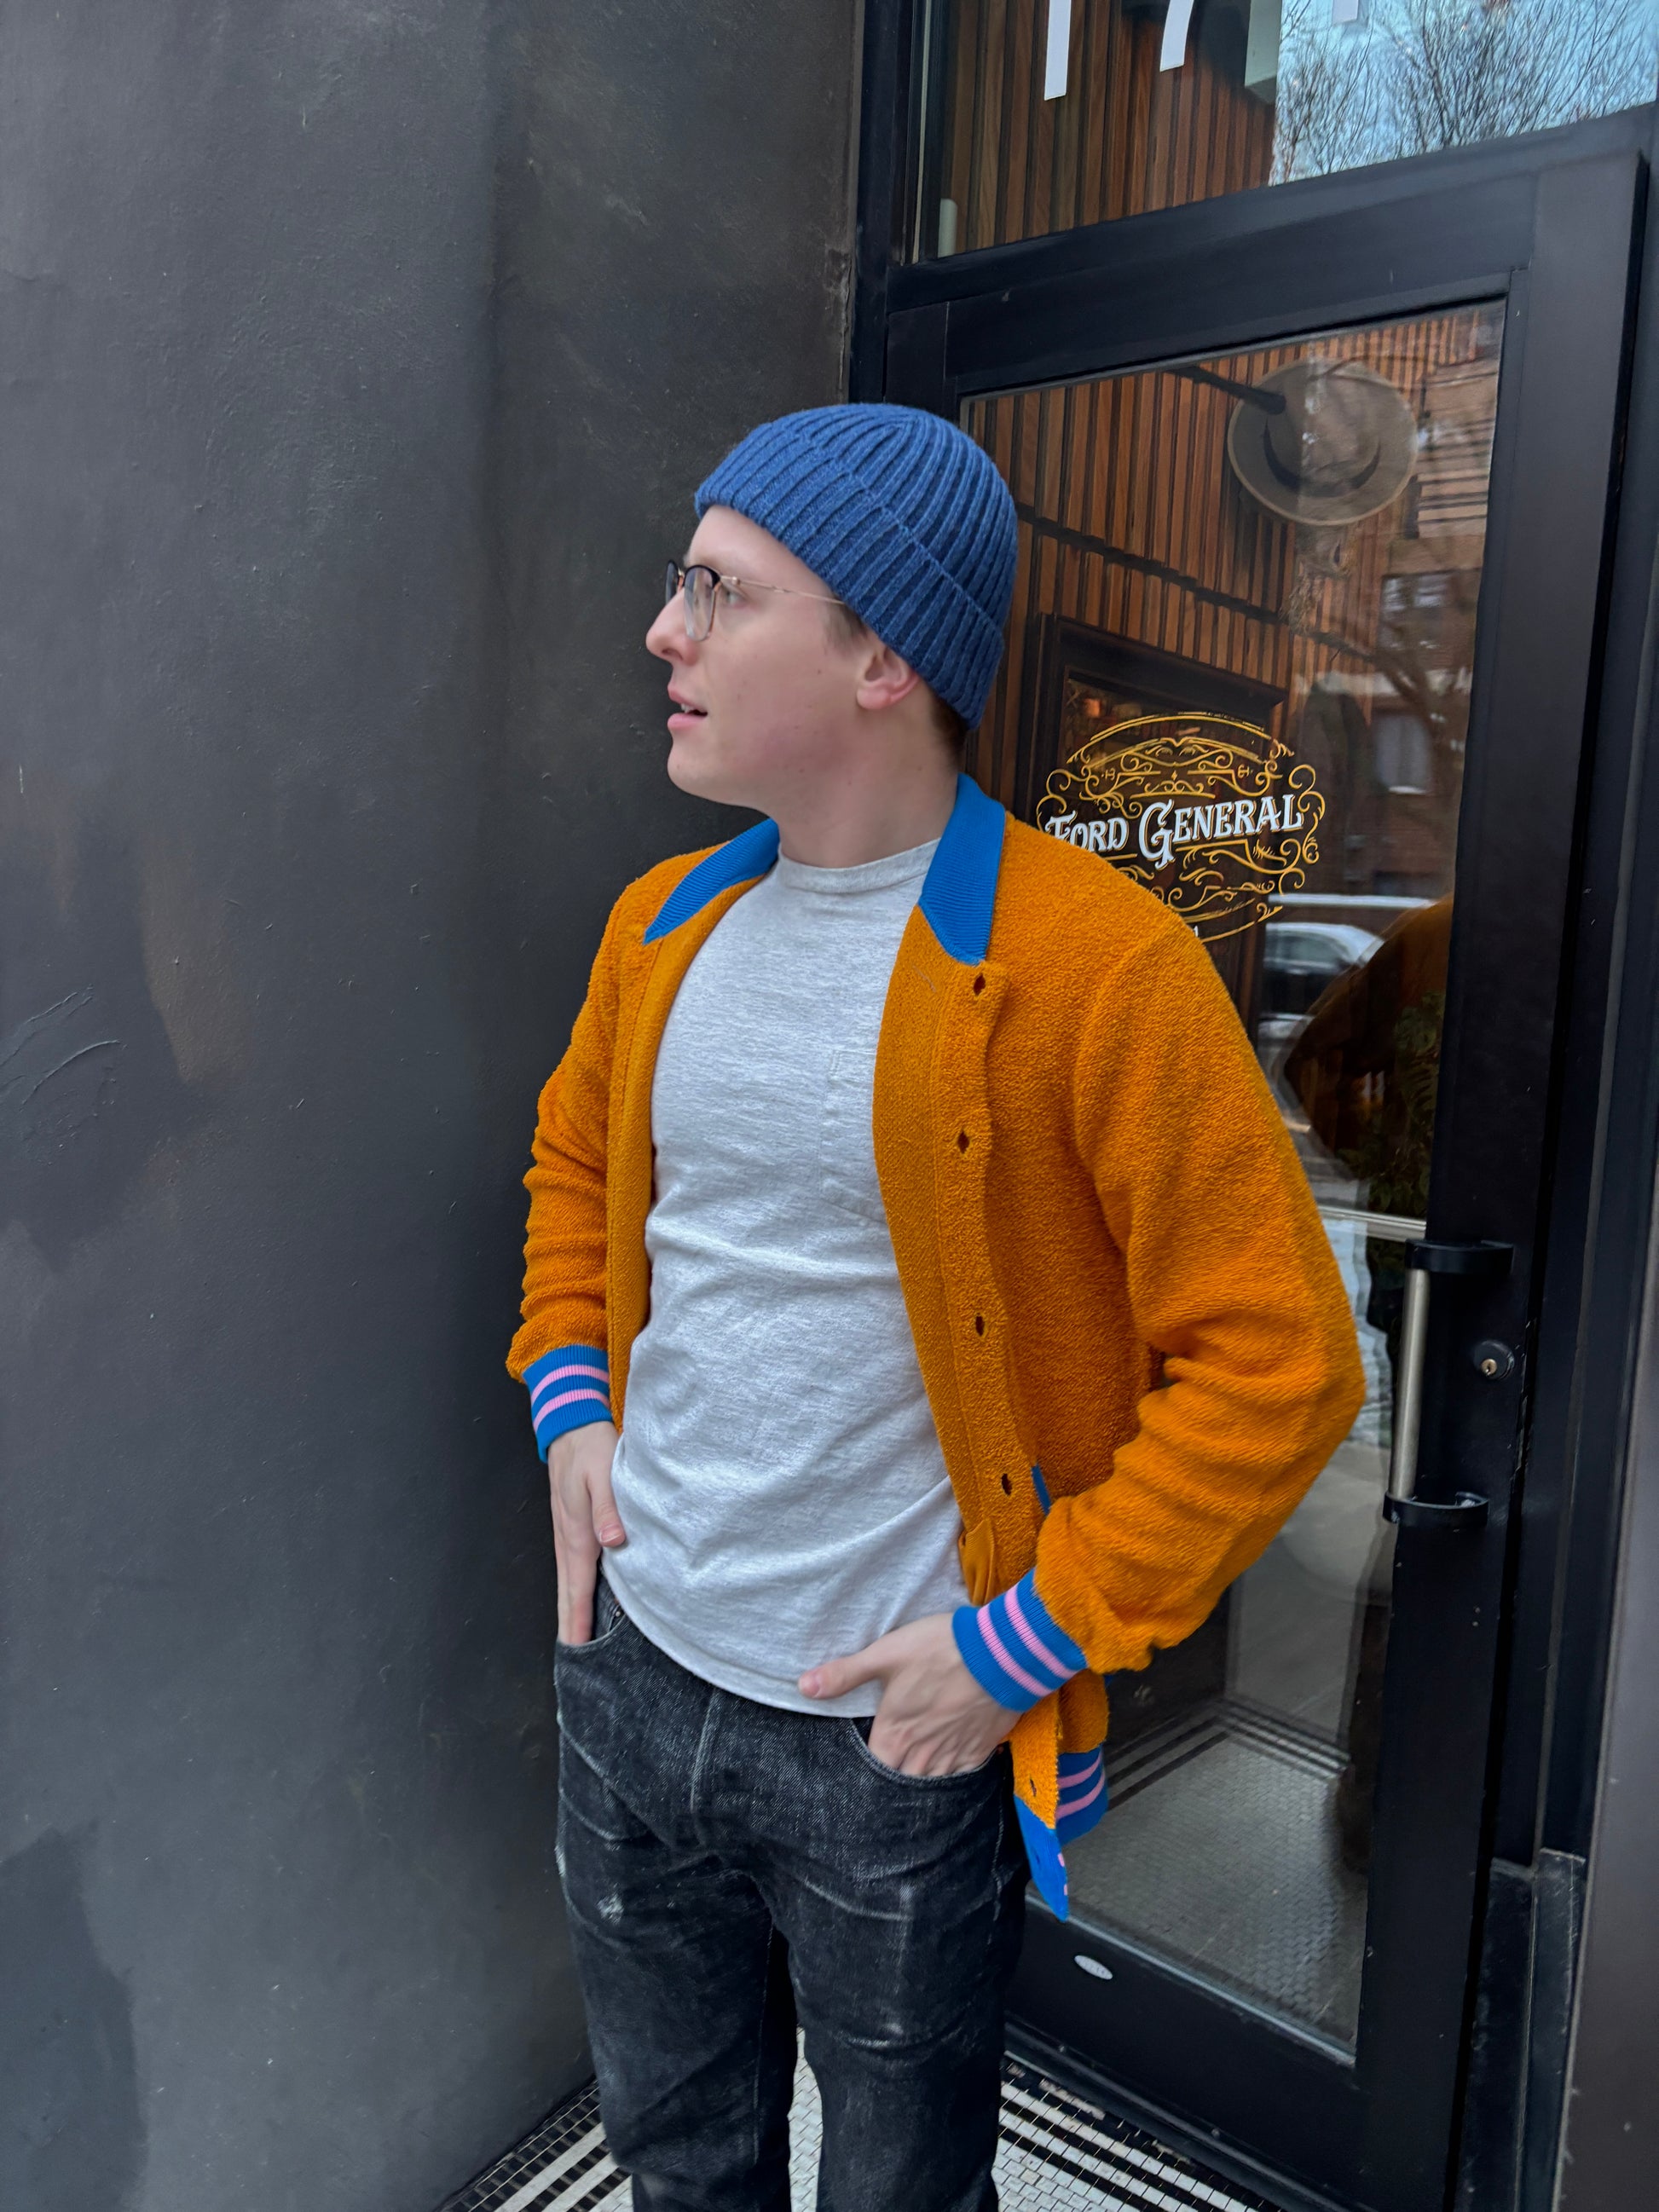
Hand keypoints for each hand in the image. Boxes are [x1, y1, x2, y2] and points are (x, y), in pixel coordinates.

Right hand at [548, 1421, 623, 1644]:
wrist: (570, 1425)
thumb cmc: (589, 1448)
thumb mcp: (602, 1474)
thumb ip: (608, 1508)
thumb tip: (614, 1542)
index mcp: (576, 1534)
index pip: (577, 1587)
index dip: (578, 1619)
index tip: (576, 1649)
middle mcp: (568, 1539)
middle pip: (567, 1592)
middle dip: (569, 1625)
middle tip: (573, 1659)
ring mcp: (566, 1534)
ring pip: (568, 1582)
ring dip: (570, 1610)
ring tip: (575, 1639)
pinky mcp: (571, 1526)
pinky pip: (572, 1568)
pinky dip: (574, 1590)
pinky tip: (582, 1598)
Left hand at [799, 1613, 1016, 1775]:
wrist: (1000, 1653)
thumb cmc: (939, 1649)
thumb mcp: (885, 1654)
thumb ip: (844, 1674)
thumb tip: (803, 1686)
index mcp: (895, 1734)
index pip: (873, 1768)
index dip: (867, 1768)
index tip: (865, 1762)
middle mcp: (922, 1754)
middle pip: (901, 1779)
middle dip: (894, 1775)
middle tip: (892, 1762)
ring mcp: (954, 1755)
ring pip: (931, 1781)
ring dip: (921, 1774)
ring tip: (917, 1763)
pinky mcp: (981, 1750)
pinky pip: (961, 1774)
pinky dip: (953, 1770)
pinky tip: (949, 1759)